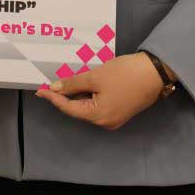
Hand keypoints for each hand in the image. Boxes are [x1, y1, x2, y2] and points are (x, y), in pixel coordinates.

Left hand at [38, 52, 167, 129]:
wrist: (155, 72)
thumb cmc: (125, 74)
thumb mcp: (95, 76)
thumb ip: (73, 84)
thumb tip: (55, 89)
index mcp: (98, 116)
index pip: (69, 108)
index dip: (53, 98)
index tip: (39, 91)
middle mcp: (105, 122)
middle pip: (79, 109)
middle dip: (66, 96)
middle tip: (51, 83)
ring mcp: (115, 118)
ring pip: (89, 106)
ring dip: (79, 94)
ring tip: (68, 81)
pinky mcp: (121, 111)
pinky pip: (99, 104)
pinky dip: (90, 95)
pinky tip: (86, 83)